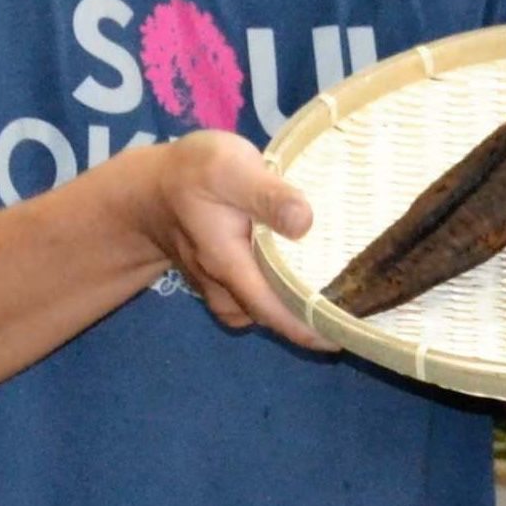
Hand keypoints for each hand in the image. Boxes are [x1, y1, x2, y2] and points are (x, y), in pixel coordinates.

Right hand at [132, 130, 329, 348]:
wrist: (150, 186)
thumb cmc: (192, 173)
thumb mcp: (229, 169)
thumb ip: (266, 194)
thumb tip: (305, 223)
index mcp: (230, 265)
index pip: (274, 311)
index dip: (310, 328)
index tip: (346, 336)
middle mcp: (225, 288)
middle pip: (273, 317)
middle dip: (311, 322)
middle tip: (355, 313)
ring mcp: (222, 288)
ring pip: (264, 312)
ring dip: (296, 311)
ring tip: (339, 298)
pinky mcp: (225, 281)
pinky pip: (257, 299)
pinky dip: (280, 296)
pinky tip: (307, 279)